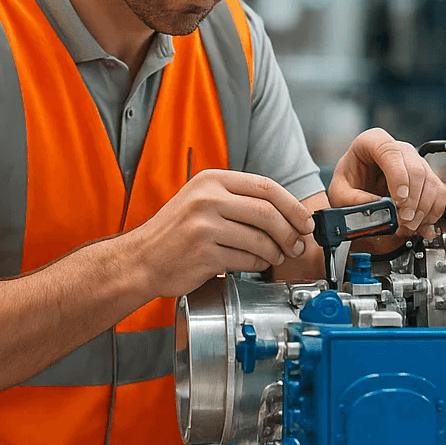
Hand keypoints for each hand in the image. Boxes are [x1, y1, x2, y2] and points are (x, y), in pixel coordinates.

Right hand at [128, 170, 314, 297]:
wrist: (140, 260)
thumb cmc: (175, 232)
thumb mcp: (202, 200)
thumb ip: (238, 199)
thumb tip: (286, 210)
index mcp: (212, 180)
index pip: (266, 186)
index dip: (292, 205)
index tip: (305, 220)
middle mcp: (208, 198)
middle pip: (267, 212)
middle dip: (290, 230)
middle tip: (298, 243)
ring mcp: (204, 226)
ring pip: (260, 238)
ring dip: (276, 251)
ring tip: (278, 256)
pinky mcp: (204, 254)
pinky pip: (246, 259)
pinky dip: (259, 264)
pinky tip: (257, 264)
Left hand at [328, 128, 445, 239]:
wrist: (359, 186)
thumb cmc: (350, 183)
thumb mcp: (340, 192)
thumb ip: (354, 199)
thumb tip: (379, 208)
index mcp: (372, 142)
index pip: (390, 152)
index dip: (398, 176)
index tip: (398, 199)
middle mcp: (398, 148)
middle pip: (415, 169)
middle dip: (411, 200)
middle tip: (402, 220)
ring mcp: (415, 161)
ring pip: (430, 182)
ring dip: (423, 209)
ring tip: (408, 226)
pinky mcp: (427, 176)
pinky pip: (440, 192)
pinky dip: (434, 211)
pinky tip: (421, 223)